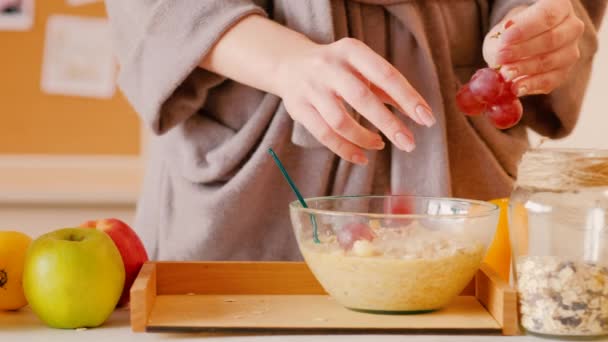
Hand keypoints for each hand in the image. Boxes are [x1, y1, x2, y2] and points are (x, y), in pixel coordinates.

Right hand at [274, 38, 434, 164]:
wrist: (290, 65)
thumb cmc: (338, 69)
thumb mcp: (362, 68)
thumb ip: (388, 88)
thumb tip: (417, 112)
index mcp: (351, 50)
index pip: (385, 74)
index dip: (407, 97)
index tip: (426, 119)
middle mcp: (329, 67)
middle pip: (362, 98)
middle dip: (389, 124)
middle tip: (409, 143)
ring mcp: (311, 88)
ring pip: (340, 121)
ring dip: (365, 138)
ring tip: (380, 145)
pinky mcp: (299, 108)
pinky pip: (324, 135)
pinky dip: (345, 150)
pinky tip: (361, 157)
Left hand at [483, 0, 584, 96]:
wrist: (521, 45)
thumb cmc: (511, 33)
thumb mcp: (501, 32)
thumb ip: (500, 41)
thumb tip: (500, 54)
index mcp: (559, 7)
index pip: (546, 16)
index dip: (525, 29)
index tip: (505, 39)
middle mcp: (572, 27)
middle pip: (551, 39)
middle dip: (523, 51)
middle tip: (501, 59)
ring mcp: (571, 51)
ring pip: (551, 61)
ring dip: (526, 69)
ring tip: (505, 74)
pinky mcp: (564, 72)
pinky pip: (551, 80)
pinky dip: (532, 85)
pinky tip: (517, 88)